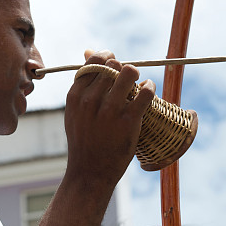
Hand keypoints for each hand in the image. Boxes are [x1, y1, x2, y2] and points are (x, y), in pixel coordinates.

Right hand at [64, 49, 154, 189]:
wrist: (90, 173)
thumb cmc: (84, 143)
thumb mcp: (75, 113)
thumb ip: (82, 86)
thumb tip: (89, 53)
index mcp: (75, 96)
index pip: (94, 61)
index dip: (107, 58)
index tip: (114, 63)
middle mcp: (91, 100)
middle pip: (113, 65)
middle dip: (122, 69)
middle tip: (126, 80)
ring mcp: (110, 111)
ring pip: (130, 72)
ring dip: (137, 76)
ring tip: (138, 85)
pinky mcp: (128, 121)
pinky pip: (145, 92)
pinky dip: (150, 88)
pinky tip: (148, 91)